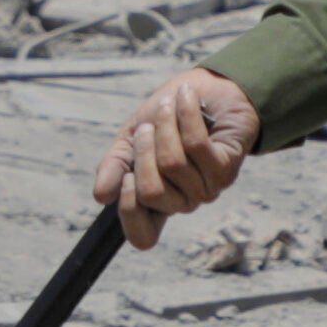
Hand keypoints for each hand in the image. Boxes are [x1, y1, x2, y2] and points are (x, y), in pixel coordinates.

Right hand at [100, 70, 259, 248]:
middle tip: (147, 126)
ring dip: (165, 125)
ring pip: (173, 163)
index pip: (143, 236)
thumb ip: (115, 165)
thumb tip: (100, 196)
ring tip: (168, 105)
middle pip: (152, 193)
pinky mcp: (227, 169)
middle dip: (143, 151)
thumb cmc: (167, 118)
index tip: (128, 176)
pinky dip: (186, 115)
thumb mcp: (131, 137)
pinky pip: (196, 145)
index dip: (130, 211)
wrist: (208, 89)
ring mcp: (207, 188)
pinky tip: (185, 98)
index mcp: (157, 202)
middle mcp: (182, 202)